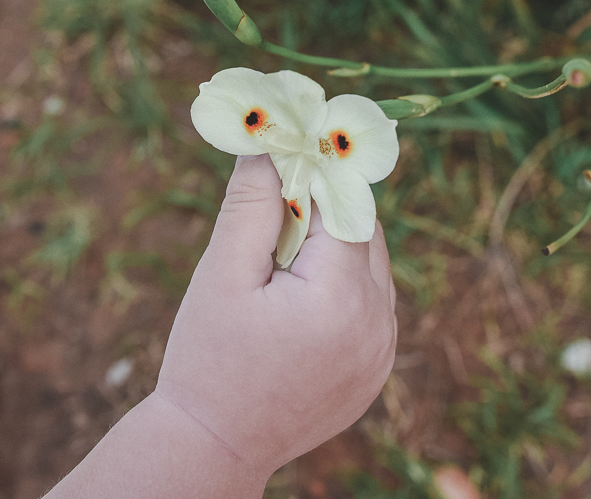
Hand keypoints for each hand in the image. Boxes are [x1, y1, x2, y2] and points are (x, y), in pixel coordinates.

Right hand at [155, 153, 397, 480]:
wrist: (215, 447)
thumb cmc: (208, 360)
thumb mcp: (222, 274)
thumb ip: (250, 204)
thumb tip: (267, 143)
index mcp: (339, 297)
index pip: (342, 204)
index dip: (313, 173)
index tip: (290, 146)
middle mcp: (376, 323)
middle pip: (363, 231)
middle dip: (323, 209)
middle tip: (273, 208)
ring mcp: (382, 352)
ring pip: (372, 265)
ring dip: (335, 246)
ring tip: (279, 261)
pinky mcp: (377, 370)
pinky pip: (373, 304)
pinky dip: (344, 286)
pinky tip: (297, 295)